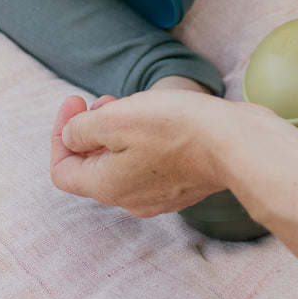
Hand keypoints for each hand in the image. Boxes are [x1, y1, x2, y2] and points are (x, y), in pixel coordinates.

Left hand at [50, 90, 297, 215]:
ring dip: (116, 133)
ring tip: (131, 104)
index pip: (62, 170)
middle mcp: (130, 199)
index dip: (60, 133)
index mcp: (106, 187)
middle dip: (89, 130)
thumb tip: (72, 137)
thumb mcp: (114, 119)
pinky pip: (149, 165)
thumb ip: (81, 129)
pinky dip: (142, 142)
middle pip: (92, 167)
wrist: (238, 143)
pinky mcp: (183, 185)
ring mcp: (159, 195)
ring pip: (121, 164)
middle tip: (103, 99)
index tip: (75, 100)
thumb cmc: (176, 127)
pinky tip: (158, 119)